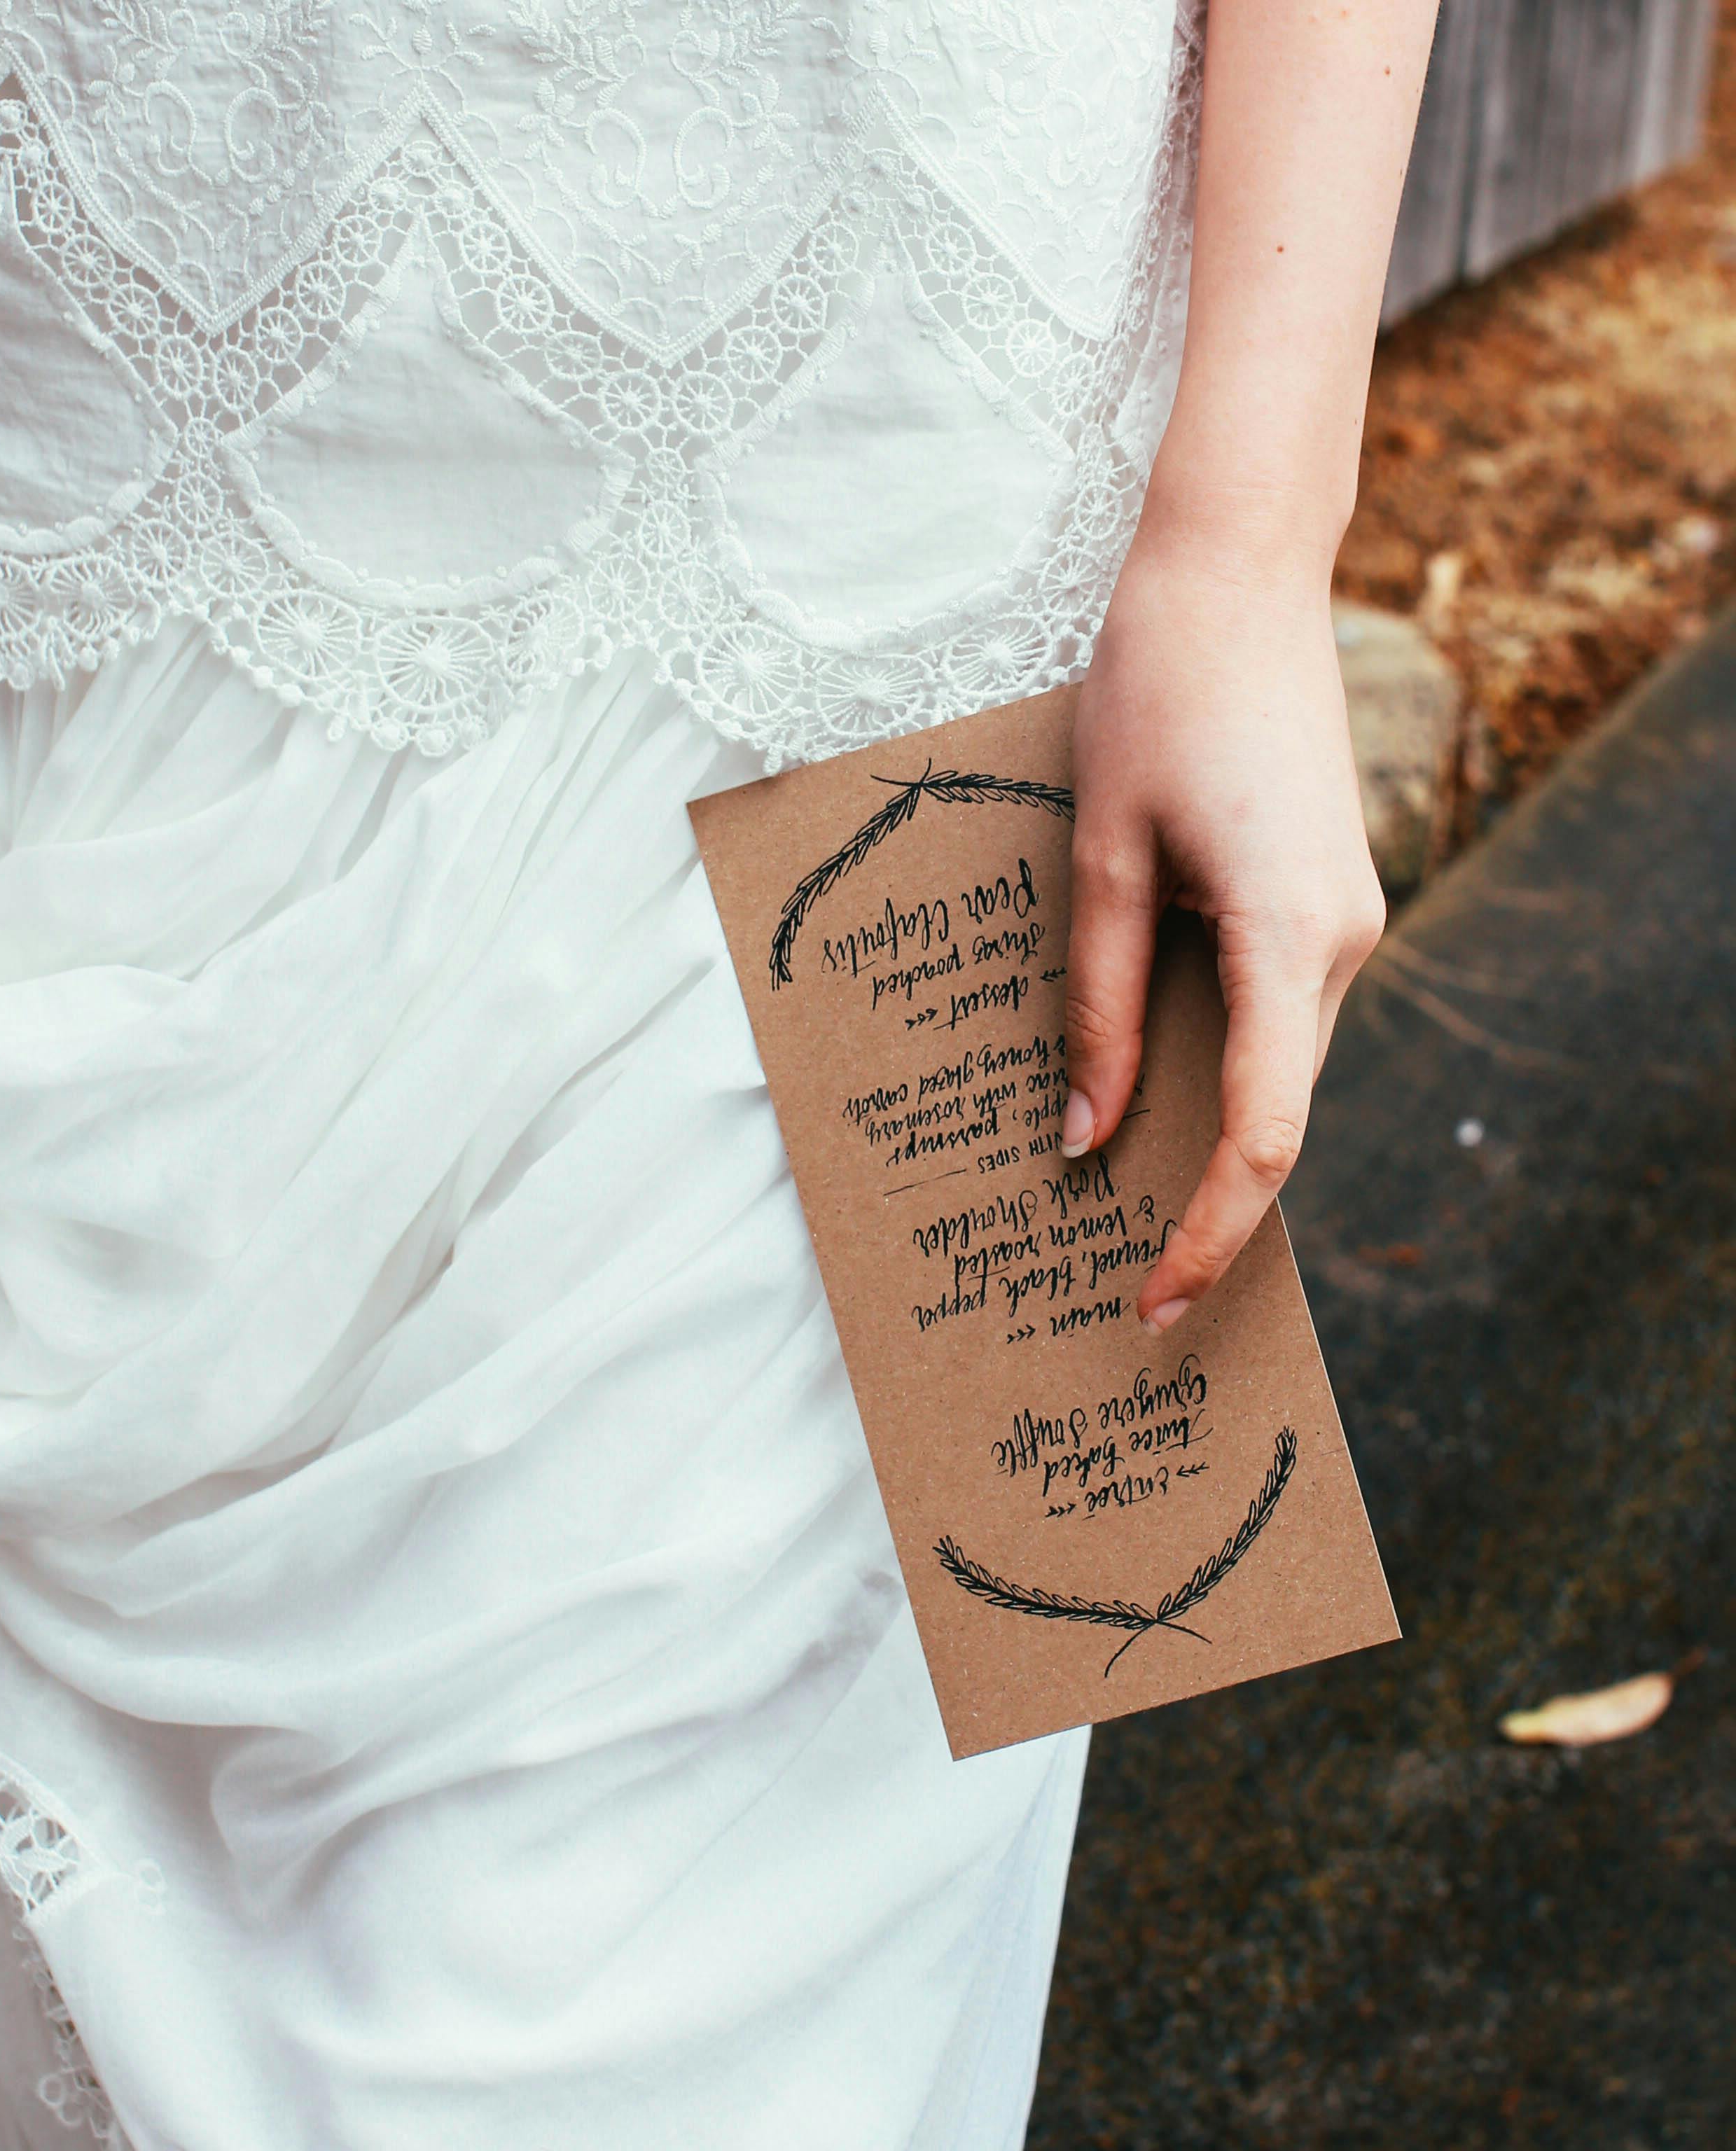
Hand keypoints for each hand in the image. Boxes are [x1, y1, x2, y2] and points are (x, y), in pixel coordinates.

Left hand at [1065, 520, 1384, 1328]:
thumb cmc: (1155, 691)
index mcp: (1292, 933)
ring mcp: (1348, 916)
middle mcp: (1344, 938)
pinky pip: (1275, 1012)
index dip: (1211, 1233)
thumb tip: (1085, 1139)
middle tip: (1116, 1282)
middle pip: (1278, 1113)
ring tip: (1112, 1199)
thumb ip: (1098, 1006)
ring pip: (1278, 1066)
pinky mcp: (1327, 894)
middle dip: (1205, 1205)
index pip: (1266, 1135)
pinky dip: (1219, 1064)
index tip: (1153, 1299)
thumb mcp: (1100, 854)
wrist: (1235, 568)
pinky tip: (1146, 1086)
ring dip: (1206, 1133)